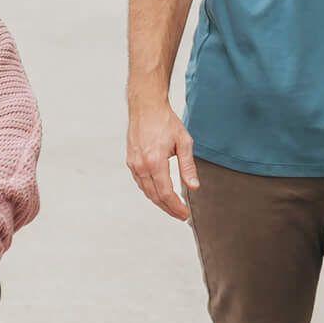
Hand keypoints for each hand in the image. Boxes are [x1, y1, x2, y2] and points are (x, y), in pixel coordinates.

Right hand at [126, 96, 198, 222]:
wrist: (146, 107)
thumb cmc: (165, 121)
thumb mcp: (183, 142)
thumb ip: (187, 166)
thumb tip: (193, 186)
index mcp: (155, 161)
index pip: (166, 193)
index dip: (176, 207)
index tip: (185, 214)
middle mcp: (141, 165)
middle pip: (155, 196)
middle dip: (169, 208)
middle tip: (181, 215)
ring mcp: (134, 164)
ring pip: (146, 191)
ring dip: (159, 202)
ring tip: (172, 207)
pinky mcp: (130, 162)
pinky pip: (141, 183)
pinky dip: (151, 191)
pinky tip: (160, 193)